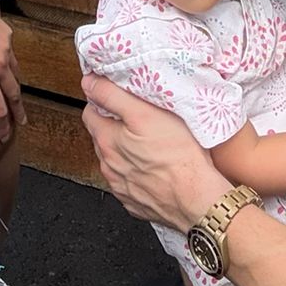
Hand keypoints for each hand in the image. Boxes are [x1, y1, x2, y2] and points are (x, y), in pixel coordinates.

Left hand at [0, 0, 23, 136]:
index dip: (3, 125)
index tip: (5, 136)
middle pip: (14, 95)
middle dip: (18, 112)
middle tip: (22, 123)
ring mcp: (6, 50)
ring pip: (15, 75)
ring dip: (15, 89)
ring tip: (15, 99)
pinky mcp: (7, 36)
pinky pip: (12, 57)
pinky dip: (10, 68)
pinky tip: (7, 70)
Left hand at [82, 73, 225, 231]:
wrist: (195, 198)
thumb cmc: (177, 155)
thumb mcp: (145, 113)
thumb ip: (113, 96)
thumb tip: (90, 83)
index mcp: (107, 141)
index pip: (90, 113)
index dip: (102, 102)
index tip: (116, 97)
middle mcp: (109, 166)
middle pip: (101, 137)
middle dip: (113, 125)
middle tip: (137, 117)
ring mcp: (120, 186)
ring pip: (114, 161)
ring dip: (123, 150)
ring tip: (148, 143)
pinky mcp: (134, 202)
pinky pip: (128, 182)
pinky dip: (134, 173)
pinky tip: (153, 167)